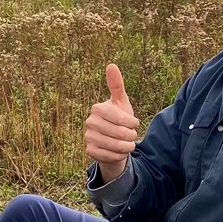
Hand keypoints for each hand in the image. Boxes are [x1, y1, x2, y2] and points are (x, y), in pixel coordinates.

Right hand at [85, 63, 139, 183]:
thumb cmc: (119, 119)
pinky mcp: (89, 151)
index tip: (134, 124)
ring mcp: (88, 137)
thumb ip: (117, 85)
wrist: (113, 142)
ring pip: (116, 146)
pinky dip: (119, 155)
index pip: (121, 118)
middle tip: (131, 135)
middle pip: (119, 133)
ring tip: (127, 143)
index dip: (132, 123)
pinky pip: (110, 156)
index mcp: (97, 108)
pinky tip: (119, 151)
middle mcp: (89, 122)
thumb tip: (111, 65)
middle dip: (131, 136)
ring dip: (127, 146)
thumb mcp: (121, 102)